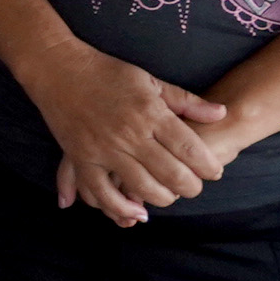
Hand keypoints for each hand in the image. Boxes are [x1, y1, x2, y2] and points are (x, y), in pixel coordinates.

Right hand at [27, 40, 231, 226]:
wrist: (58, 68)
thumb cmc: (106, 72)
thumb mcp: (149, 80)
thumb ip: (186, 101)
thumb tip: (220, 113)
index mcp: (150, 112)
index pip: (190, 150)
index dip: (208, 167)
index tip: (214, 172)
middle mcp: (130, 134)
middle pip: (172, 174)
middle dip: (191, 187)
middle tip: (193, 187)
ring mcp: (105, 149)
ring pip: (143, 189)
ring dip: (163, 198)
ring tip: (168, 195)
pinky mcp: (83, 159)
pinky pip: (104, 193)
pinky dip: (121, 208)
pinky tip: (136, 212)